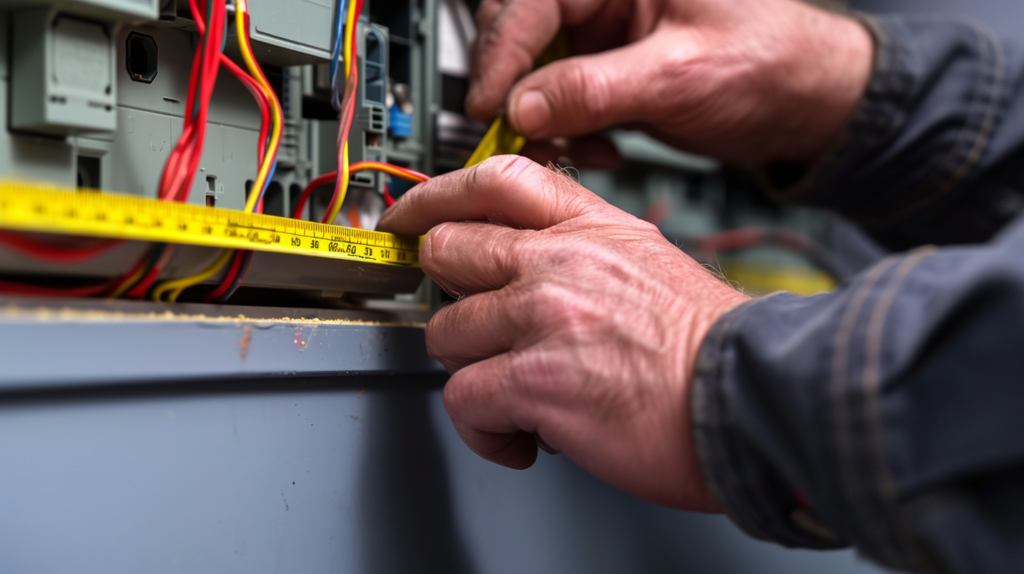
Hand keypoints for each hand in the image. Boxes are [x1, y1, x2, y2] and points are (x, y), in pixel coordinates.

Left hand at [377, 156, 748, 510]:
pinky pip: (462, 400)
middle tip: (476, 327)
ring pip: (446, 332)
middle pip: (447, 251)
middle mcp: (557, 261)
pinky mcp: (534, 381)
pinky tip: (521, 435)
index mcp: (590, 227)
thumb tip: (527, 265)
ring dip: (473, 370)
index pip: (493, 181)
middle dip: (452, 294)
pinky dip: (484, 429)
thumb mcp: (650, 260)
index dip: (437, 196)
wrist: (752, 398)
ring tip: (516, 392)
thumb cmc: (711, 346)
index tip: (411, 215)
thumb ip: (584, 249)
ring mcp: (542, 317)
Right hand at [467, 0, 872, 164]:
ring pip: (533, 70)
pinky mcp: (606, 71)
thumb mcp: (680, 75)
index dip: (502, 53)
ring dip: (537, 117)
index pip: (531, 0)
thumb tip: (523, 107)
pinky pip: (558, 99)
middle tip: (512, 132)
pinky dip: (563, 131)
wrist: (805, 103)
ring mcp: (603, 34)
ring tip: (564, 148)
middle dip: (513, 87)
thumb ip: (595, 89)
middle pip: (519, 29)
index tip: (489, 105)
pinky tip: (594, 149)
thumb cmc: (772, 62)